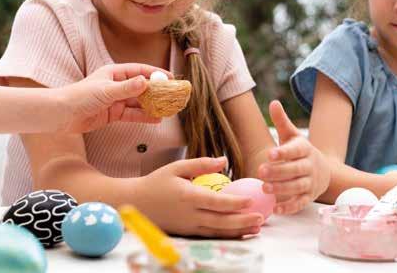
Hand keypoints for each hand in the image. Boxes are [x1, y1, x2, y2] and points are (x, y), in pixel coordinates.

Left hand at [56, 63, 171, 133]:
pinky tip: (156, 119)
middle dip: (157, 91)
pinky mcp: (113, 114)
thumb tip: (146, 82)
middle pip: (141, 87)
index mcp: (114, 73)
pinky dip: (144, 117)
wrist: (61, 115)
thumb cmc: (79, 97)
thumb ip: (127, 88)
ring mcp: (115, 100)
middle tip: (172, 95)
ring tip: (167, 109)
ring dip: (152, 106)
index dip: (155, 73)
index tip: (169, 77)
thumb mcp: (106, 91)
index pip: (139, 71)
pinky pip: (132, 114)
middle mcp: (116, 85)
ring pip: (138, 102)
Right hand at [138, 157, 264, 236]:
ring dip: (238, 231)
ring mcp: (188, 227)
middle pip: (220, 221)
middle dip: (243, 221)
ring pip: (217, 232)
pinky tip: (240, 232)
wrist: (135, 204)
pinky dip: (227, 235)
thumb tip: (224, 160)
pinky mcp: (188, 233)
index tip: (251, 200)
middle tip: (261, 218)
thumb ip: (201, 164)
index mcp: (187, 197)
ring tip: (256, 228)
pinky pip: (210, 236)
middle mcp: (189, 215)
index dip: (235, 203)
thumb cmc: (157, 182)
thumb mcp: (177, 167)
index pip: (216, 202)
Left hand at [257, 100, 329, 214]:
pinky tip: (276, 209)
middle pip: (295, 170)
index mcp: (304, 149)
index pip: (295, 150)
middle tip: (260, 171)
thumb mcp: (292, 136)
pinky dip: (289, 207)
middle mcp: (309, 166)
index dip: (283, 152)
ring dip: (282, 189)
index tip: (270, 154)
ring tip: (265, 188)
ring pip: (297, 187)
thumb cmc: (299, 151)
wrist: (322, 170)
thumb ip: (282, 121)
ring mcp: (310, 182)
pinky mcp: (309, 197)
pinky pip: (300, 203)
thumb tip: (273, 103)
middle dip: (279, 171)